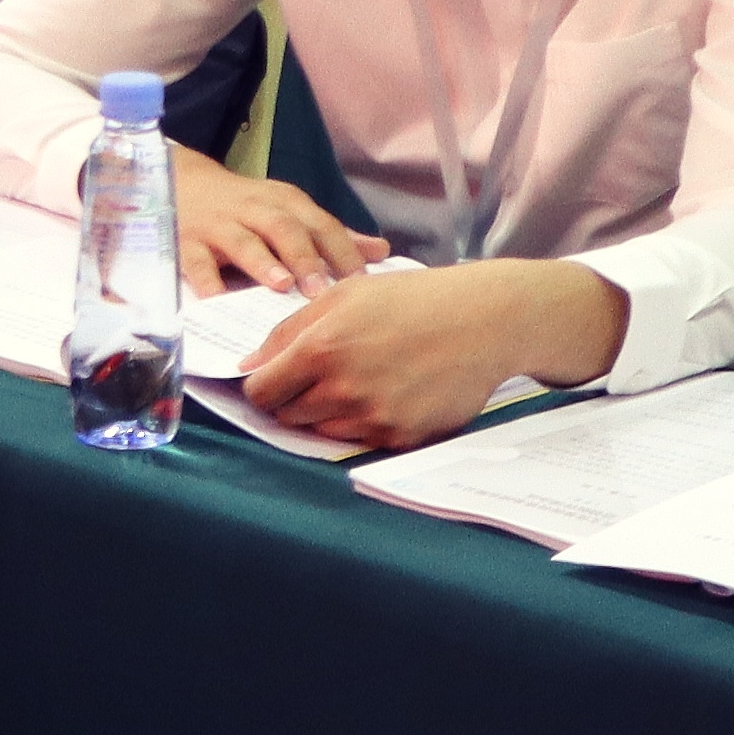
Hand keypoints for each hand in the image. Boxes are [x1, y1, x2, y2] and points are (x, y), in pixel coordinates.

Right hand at [173, 150, 386, 295]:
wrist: (181, 183)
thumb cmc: (247, 207)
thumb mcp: (289, 212)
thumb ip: (331, 236)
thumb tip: (380, 251)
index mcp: (286, 203)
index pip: (320, 225)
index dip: (341, 250)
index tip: (361, 280)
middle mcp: (255, 210)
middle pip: (284, 229)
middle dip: (305, 258)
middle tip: (322, 290)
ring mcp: (219, 225)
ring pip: (243, 241)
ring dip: (263, 262)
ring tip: (281, 284)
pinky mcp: (187, 242)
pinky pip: (196, 262)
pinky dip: (206, 281)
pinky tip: (217, 301)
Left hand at [243, 260, 629, 449]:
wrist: (485, 320)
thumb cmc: (414, 299)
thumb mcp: (346, 294)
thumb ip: (288, 330)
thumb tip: (248, 368)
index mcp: (320, 348)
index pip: (260, 392)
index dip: (264, 385)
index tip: (278, 378)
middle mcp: (341, 388)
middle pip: (288, 415)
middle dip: (297, 397)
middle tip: (329, 372)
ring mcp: (371, 417)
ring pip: (323, 431)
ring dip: (331, 412)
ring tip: (365, 379)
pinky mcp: (399, 438)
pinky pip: (362, 440)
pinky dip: (367, 422)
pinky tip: (393, 391)